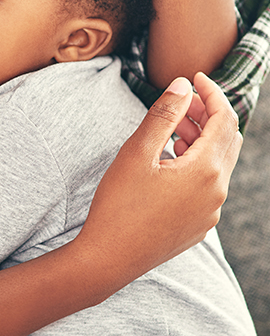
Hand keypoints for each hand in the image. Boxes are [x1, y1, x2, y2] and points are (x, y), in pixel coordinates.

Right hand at [76, 73, 241, 288]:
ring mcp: (210, 212)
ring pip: (218, 164)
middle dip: (208, 115)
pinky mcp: (198, 225)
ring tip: (173, 130)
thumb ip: (163, 114)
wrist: (109, 258)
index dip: (212, 93)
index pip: (226, 119)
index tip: (193, 77)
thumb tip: (183, 85)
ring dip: (201, 140)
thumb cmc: (119, 204)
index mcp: (207, 170)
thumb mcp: (137, 152)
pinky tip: (170, 163)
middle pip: (227, 140)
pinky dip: (197, 164)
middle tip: (181, 102)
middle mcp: (217, 192)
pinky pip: (208, 186)